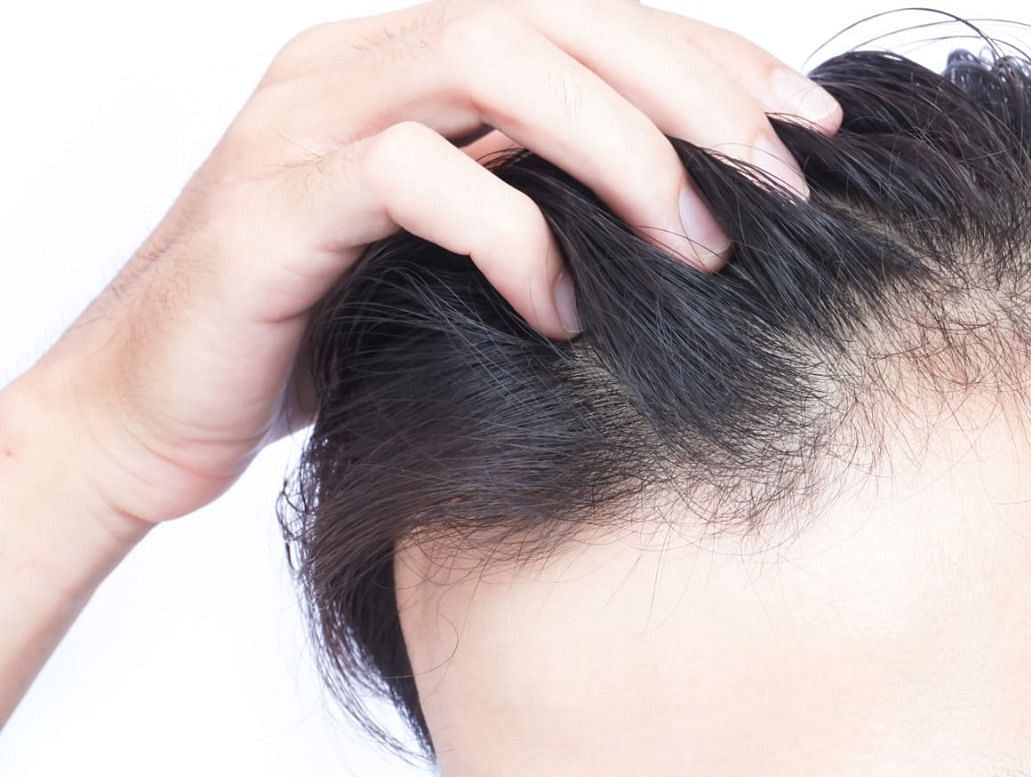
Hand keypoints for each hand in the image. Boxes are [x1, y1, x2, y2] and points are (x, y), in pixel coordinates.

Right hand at [21, 0, 841, 530]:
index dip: (711, 57)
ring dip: (618, 147)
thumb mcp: (456, 259)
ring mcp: (308, 122)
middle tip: (779, 183)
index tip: (810, 127)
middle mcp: (360, 64)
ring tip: (696, 248)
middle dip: (689, 90)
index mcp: (413, 65)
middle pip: (554, 14)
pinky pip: (410, 178)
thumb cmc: (318, 337)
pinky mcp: (271, 205)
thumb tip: (703, 218)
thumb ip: (543, 205)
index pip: (588, 16)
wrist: (148, 410)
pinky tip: (559, 312)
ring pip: (485, 58)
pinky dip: (510, 235)